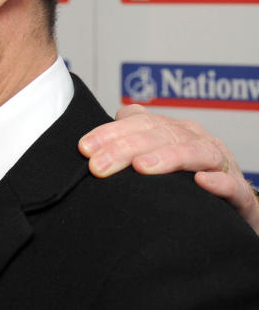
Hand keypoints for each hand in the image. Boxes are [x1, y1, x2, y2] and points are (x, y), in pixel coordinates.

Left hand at [79, 104, 258, 234]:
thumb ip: (127, 142)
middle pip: (159, 135)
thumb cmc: (185, 178)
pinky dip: (218, 182)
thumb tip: (91, 141)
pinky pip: (232, 184)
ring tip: (142, 167)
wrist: (233, 202)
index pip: (138, 122)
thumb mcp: (155, 155)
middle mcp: (195, 139)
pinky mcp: (239, 192)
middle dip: (125, 148)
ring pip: (194, 152)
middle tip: (99, 166)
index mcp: (172, 129)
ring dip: (167, 157)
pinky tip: (201, 182)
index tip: (84, 148)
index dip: (109, 133)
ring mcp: (219, 163)